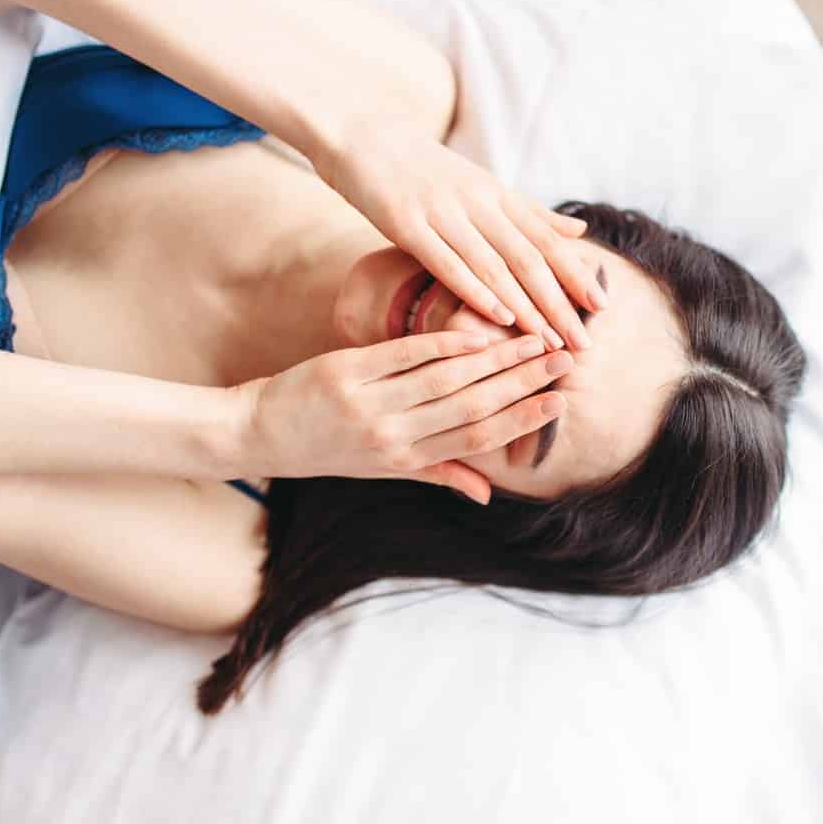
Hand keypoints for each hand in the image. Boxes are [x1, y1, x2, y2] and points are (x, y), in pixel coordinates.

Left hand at [236, 329, 569, 503]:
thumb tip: (488, 493)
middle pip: (472, 405)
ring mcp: (370, 403)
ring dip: (496, 357)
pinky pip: (405, 354)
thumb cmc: (327, 451)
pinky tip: (478, 330)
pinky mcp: (346, 372)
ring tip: (532, 338)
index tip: (559, 401)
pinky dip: (445, 342)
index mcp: (407, 458)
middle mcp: (392, 434)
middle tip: (564, 359)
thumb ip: (438, 472)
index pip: (476, 437)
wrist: (259, 434)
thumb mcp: (383, 468)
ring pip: (447, 379)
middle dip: (523, 381)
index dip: (522, 420)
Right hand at [319, 124, 605, 350]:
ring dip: (526, 307)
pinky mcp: (407, 222)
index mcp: (497, 194)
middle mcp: (477, 202)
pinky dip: (476, 290)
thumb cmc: (420, 166)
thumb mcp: (481, 184)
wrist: (359, 133)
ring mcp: (443, 211)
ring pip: (494, 265)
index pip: (546, 239)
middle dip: (559, 303)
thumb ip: (529, 212)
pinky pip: (447, 261)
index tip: (603, 308)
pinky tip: (498, 316)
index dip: (575, 274)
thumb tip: (579, 230)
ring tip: (548, 341)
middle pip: (529, 258)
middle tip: (582, 342)